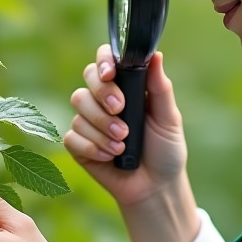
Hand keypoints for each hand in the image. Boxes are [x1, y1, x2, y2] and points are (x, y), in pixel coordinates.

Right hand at [65, 46, 186, 209]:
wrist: (155, 186)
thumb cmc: (165, 149)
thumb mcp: (168, 118)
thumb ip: (160, 87)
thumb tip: (156, 55)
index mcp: (126, 86)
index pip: (106, 60)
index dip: (103, 62)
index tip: (110, 74)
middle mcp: (103, 99)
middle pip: (87, 79)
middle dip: (103, 94)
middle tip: (121, 110)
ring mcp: (89, 121)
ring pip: (79, 108)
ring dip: (102, 127)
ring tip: (123, 144)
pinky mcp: (78, 144)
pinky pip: (72, 137)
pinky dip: (93, 147)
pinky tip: (111, 157)